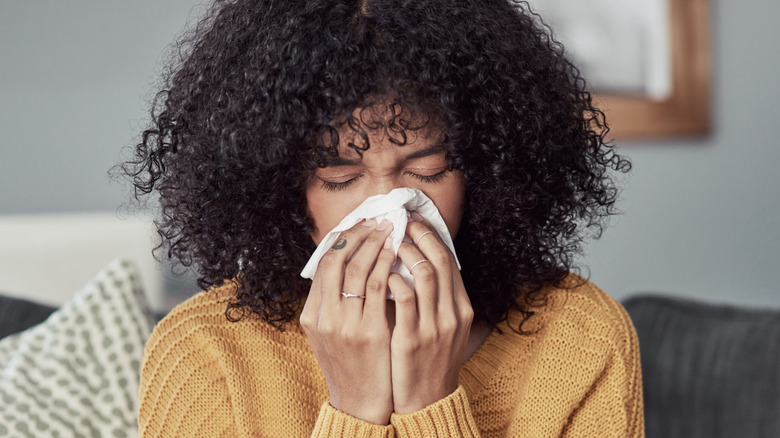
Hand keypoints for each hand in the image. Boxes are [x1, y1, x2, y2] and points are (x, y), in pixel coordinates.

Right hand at [300, 219, 395, 424]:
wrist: (359, 403)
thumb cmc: (350, 364)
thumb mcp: (329, 334)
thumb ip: (332, 303)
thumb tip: (346, 265)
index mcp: (312, 315)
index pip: (323, 264)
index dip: (342, 239)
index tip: (360, 224)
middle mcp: (324, 317)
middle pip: (336, 260)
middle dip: (358, 234)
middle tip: (377, 220)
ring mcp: (345, 325)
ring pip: (356, 269)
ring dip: (375, 244)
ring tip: (390, 229)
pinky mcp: (369, 332)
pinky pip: (377, 287)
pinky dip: (386, 265)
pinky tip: (396, 254)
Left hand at [388, 218, 473, 413]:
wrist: (428, 401)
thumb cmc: (430, 360)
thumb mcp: (444, 328)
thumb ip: (437, 299)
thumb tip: (420, 263)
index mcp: (461, 308)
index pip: (450, 260)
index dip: (432, 235)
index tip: (414, 222)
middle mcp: (452, 314)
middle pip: (440, 260)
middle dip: (419, 235)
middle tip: (399, 223)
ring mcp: (434, 327)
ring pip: (425, 273)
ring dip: (405, 253)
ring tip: (388, 244)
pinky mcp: (412, 340)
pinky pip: (404, 299)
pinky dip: (393, 280)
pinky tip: (381, 275)